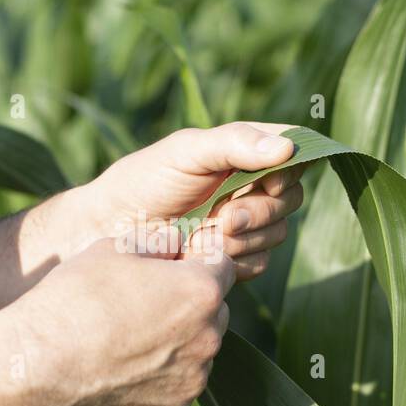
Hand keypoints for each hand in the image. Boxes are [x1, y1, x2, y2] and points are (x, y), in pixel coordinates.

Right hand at [7, 236, 232, 405]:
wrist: (39, 365)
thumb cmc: (75, 298)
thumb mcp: (115, 247)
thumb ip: (160, 240)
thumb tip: (179, 243)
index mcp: (201, 292)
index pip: (222, 264)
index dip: (198, 258)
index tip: (174, 262)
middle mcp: (208, 339)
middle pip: (215, 310)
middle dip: (192, 301)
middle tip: (146, 300)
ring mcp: (191, 381)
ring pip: (198, 351)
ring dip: (179, 341)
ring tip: (130, 335)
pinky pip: (177, 386)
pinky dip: (160, 376)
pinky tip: (124, 366)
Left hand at [71, 122, 305, 280]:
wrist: (111, 232)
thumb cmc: (143, 182)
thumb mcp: (185, 151)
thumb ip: (234, 143)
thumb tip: (287, 147)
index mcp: (243, 151)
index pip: (294, 151)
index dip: (290, 168)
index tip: (269, 181)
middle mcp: (251, 185)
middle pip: (291, 198)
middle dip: (258, 211)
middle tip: (223, 218)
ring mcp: (246, 223)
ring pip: (277, 233)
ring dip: (241, 238)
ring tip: (199, 236)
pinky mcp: (236, 257)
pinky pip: (260, 262)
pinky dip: (233, 260)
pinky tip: (200, 254)